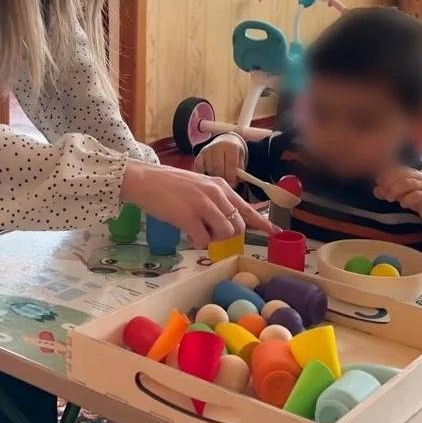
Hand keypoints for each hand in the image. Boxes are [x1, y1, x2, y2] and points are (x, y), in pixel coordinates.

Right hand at [122, 161, 276, 246]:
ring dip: (213, 239)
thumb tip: (229, 222)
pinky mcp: (188, 217)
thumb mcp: (200, 186)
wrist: (145, 180)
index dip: (263, 223)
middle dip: (228, 235)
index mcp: (220, 186)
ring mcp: (203, 205)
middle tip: (210, 231)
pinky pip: (204, 240)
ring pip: (225, 233)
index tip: (276, 232)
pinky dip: (197, 242)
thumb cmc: (170, 184)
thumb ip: (216, 200)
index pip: (247, 208)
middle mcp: (216, 194)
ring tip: (198, 231)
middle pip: (238, 225)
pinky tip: (188, 235)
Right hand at [192, 135, 245, 186]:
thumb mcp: (241, 161)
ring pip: (210, 172)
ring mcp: (206, 152)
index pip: (231, 164)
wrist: (225, 142)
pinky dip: (205, 177)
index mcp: (230, 146)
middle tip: (226, 184)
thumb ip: (239, 173)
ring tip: (220, 178)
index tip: (233, 183)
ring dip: (215, 178)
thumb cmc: (234, 155)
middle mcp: (217, 147)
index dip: (232, 176)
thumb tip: (231, 185)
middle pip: (219, 168)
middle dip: (223, 179)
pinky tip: (211, 176)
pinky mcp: (198, 158)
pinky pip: (200, 172)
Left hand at [374, 167, 421, 230]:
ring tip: (391, 199)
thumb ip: (387, 191)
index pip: (395, 169)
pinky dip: (408, 200)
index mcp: (410, 173)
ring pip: (407, 183)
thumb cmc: (416, 198)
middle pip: (399, 175)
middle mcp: (417, 176)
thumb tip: (376, 190)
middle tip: (384, 194)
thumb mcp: (400, 194)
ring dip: (396, 191)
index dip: (385, 176)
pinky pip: (417, 195)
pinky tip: (403, 204)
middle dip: (388, 184)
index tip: (378, 184)